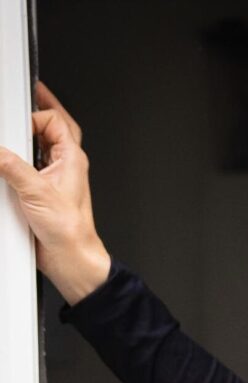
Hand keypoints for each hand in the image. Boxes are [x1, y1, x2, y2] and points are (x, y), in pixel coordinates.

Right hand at [0, 80, 110, 304]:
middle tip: (27, 94)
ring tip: (15, 123)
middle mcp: (66, 166)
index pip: (55, 121)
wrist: (71, 256)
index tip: (15, 112)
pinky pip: (31, 167)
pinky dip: (19, 158)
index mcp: (72, 159)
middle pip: (53, 129)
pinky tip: (8, 159)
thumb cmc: (69, 229)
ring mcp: (55, 178)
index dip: (35, 113)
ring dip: (29, 135)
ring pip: (42, 147)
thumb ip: (13, 168)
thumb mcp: (36, 193)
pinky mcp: (43, 191)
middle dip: (40, 111)